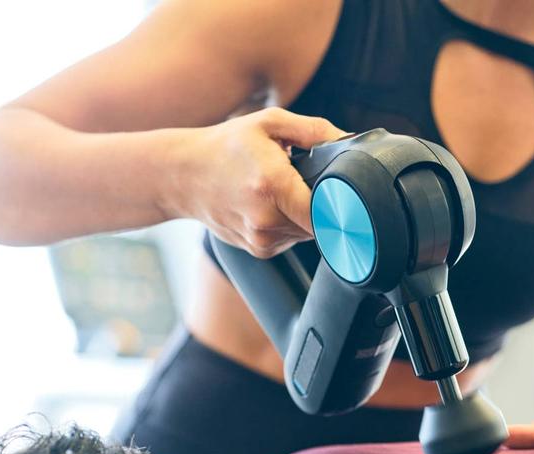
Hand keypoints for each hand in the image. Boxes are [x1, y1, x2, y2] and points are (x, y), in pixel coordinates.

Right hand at [172, 107, 346, 257]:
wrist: (182, 176)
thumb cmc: (226, 146)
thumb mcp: (270, 123)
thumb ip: (315, 130)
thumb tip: (350, 143)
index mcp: (273, 186)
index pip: (328, 212)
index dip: (343, 204)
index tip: (346, 196)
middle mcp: (267, 219)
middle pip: (322, 222)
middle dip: (323, 203)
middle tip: (304, 181)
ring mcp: (262, 239)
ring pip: (309, 232)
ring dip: (306, 213)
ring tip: (281, 190)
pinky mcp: (259, 250)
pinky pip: (292, 238)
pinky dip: (289, 223)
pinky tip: (269, 205)